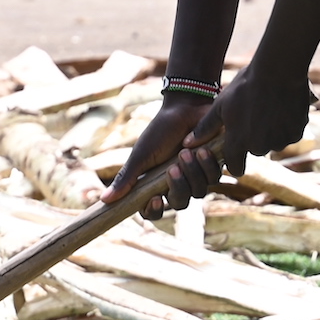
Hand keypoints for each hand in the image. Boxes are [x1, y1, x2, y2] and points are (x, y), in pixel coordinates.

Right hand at [112, 90, 222, 211]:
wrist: (186, 108)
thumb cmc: (160, 131)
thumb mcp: (141, 155)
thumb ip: (127, 179)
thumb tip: (104, 200)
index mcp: (155, 184)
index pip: (153, 211)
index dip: (154, 211)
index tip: (154, 199)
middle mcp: (177, 184)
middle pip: (180, 203)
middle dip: (177, 187)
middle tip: (172, 168)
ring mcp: (196, 177)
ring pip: (199, 192)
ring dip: (192, 172)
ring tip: (186, 152)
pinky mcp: (213, 167)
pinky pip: (214, 178)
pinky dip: (207, 165)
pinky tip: (202, 150)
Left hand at [204, 61, 311, 171]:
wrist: (278, 70)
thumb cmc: (245, 86)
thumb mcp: (221, 105)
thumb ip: (206, 127)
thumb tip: (187, 144)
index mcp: (239, 142)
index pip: (235, 167)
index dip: (234, 161)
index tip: (234, 152)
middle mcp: (260, 147)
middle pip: (256, 151)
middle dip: (254, 139)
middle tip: (252, 117)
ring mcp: (280, 141)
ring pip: (274, 142)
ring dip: (271, 132)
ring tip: (267, 108)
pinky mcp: (297, 133)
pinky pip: (290, 134)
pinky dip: (287, 125)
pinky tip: (282, 107)